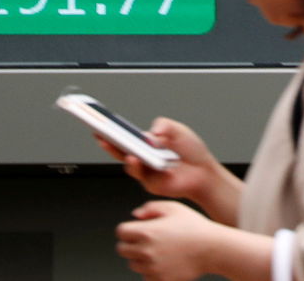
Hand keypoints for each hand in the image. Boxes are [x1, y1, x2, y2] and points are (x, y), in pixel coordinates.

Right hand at [97, 118, 240, 223]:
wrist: (203, 172)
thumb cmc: (192, 151)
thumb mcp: (179, 129)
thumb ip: (164, 125)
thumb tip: (149, 132)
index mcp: (148, 142)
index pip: (127, 135)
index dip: (113, 130)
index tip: (100, 121)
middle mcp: (144, 156)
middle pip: (120, 149)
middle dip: (108, 140)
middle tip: (100, 133)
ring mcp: (145, 169)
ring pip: (127, 161)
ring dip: (121, 153)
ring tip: (120, 144)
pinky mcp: (149, 182)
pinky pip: (138, 173)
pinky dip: (135, 165)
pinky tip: (135, 158)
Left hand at [114, 200, 223, 280]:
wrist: (212, 248)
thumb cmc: (195, 227)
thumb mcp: (174, 208)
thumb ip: (151, 207)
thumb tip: (135, 215)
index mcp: (147, 232)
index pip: (120, 232)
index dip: (128, 229)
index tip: (138, 229)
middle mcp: (146, 251)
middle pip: (122, 249)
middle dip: (131, 243)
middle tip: (148, 240)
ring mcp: (151, 267)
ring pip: (133, 264)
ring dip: (140, 257)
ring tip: (160, 250)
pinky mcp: (159, 279)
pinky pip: (145, 275)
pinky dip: (151, 270)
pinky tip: (166, 261)